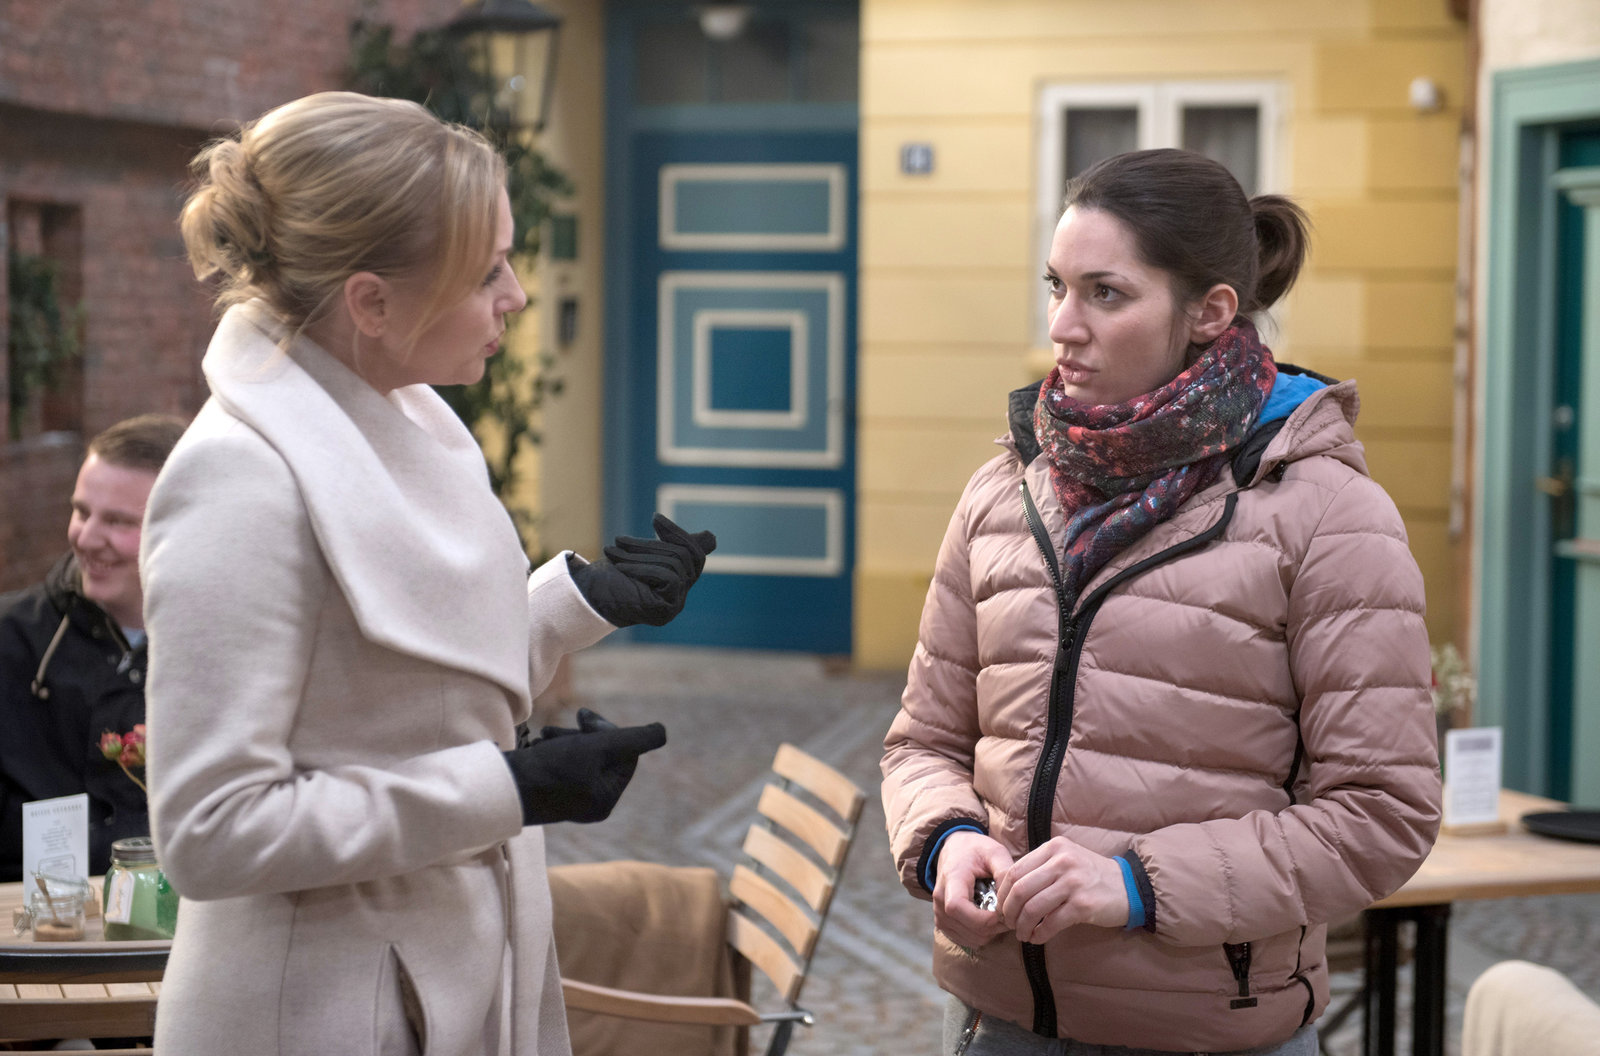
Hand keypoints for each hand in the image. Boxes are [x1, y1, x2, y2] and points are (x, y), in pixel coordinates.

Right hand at [501, 709, 666, 824]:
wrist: (500, 786)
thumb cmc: (550, 768)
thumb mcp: (597, 748)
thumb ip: (633, 739)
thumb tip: (662, 731)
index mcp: (606, 799)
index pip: (626, 754)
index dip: (609, 731)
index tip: (585, 719)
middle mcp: (591, 802)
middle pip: (605, 754)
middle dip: (586, 735)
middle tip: (573, 720)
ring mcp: (570, 798)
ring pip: (583, 755)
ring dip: (568, 738)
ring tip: (547, 736)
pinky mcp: (550, 790)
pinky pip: (563, 762)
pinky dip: (554, 748)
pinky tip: (539, 744)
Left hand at [569, 514, 716, 626]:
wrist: (585, 599)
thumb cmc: (610, 576)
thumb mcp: (644, 555)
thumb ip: (673, 547)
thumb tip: (712, 538)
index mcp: (675, 583)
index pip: (695, 554)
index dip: (678, 533)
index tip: (654, 518)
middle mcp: (679, 597)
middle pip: (685, 556)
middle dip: (651, 543)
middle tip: (619, 540)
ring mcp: (675, 606)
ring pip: (676, 564)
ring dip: (640, 554)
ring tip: (612, 553)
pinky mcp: (667, 611)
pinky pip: (670, 578)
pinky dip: (643, 568)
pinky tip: (621, 568)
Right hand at [932, 830, 1013, 950]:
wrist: (954, 850)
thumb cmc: (975, 850)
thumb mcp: (994, 852)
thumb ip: (1006, 871)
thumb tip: (1014, 898)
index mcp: (951, 879)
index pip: (958, 907)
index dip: (985, 918)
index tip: (1004, 911)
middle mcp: (940, 900)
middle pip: (969, 928)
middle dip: (996, 926)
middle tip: (1010, 913)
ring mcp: (939, 914)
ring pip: (971, 938)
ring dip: (991, 932)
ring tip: (999, 913)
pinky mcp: (943, 923)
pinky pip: (967, 940)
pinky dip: (983, 935)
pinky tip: (988, 918)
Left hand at [996, 835, 1127, 944]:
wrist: (1129, 887)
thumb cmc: (1091, 875)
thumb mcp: (1065, 860)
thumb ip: (1039, 869)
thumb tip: (1007, 893)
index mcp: (1053, 848)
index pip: (1015, 871)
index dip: (1003, 893)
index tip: (1001, 907)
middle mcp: (1062, 862)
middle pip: (1020, 890)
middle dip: (1009, 911)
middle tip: (1008, 924)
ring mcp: (1074, 882)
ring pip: (1033, 908)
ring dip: (1022, 925)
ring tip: (1022, 934)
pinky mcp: (1084, 905)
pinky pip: (1052, 922)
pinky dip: (1040, 934)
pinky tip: (1037, 938)